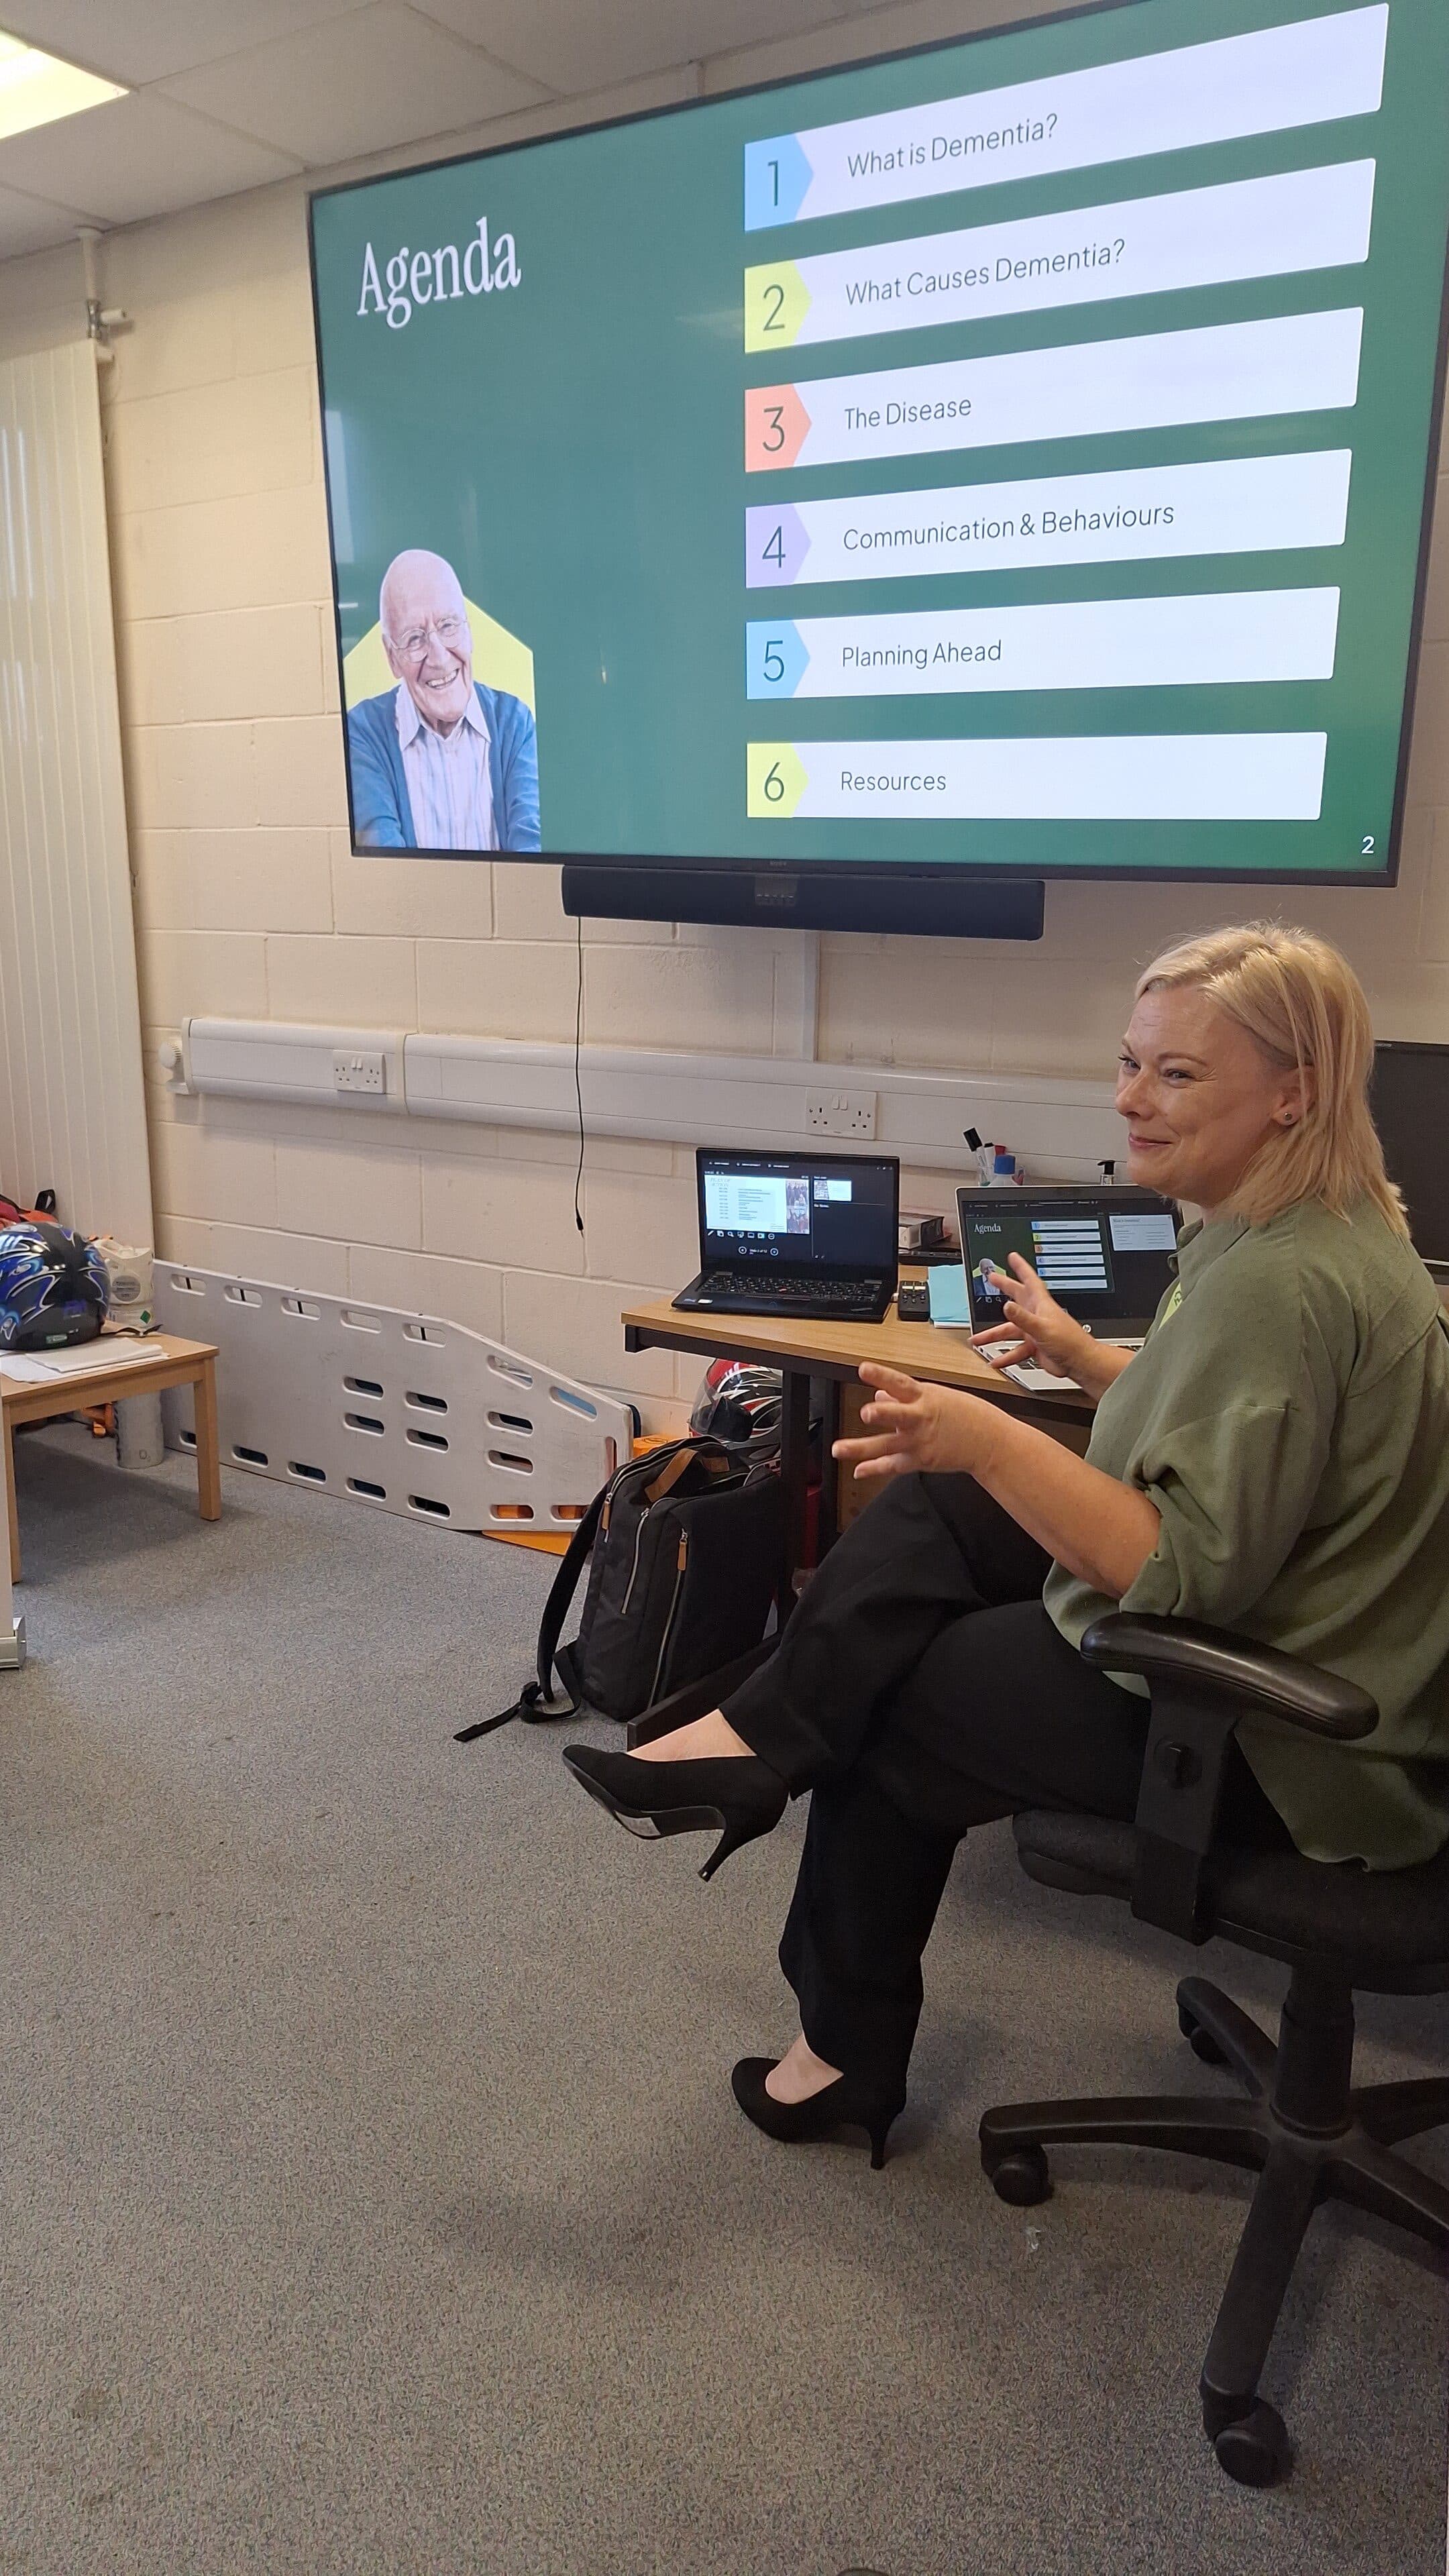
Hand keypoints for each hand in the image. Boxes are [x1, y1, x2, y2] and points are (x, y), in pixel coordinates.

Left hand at [832, 1362, 995, 1484]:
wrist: (987, 1441)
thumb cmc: (965, 1415)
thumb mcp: (936, 1397)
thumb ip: (903, 1397)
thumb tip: (879, 1394)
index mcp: (925, 1397)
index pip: (900, 1383)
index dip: (882, 1375)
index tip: (864, 1369)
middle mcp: (921, 1419)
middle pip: (898, 1415)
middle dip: (882, 1414)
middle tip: (866, 1412)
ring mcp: (920, 1442)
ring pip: (887, 1445)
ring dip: (861, 1448)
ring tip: (839, 1448)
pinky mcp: (921, 1460)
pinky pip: (893, 1466)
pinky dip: (874, 1469)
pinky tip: (857, 1470)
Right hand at [969, 1252, 1086, 1379]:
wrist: (1080, 1362)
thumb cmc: (1070, 1342)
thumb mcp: (1042, 1328)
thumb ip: (1023, 1318)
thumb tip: (1007, 1306)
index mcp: (1041, 1305)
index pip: (1030, 1281)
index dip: (1021, 1267)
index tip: (1012, 1257)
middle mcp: (1037, 1315)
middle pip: (1017, 1298)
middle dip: (1004, 1287)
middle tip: (992, 1278)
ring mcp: (1035, 1331)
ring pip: (1010, 1330)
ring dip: (994, 1335)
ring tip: (978, 1339)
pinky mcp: (1035, 1346)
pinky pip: (1016, 1350)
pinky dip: (1006, 1356)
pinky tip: (996, 1361)